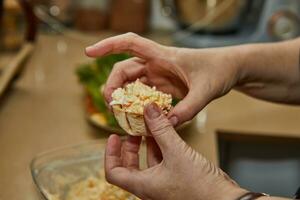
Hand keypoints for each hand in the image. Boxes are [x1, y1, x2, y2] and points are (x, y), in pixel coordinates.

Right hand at [85, 33, 240, 125]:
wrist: (229, 69)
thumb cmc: (218, 71)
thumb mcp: (206, 90)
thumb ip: (188, 108)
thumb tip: (168, 124)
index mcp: (163, 56)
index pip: (130, 43)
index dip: (108, 45)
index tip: (89, 52)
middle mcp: (156, 64)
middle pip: (124, 71)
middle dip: (113, 87)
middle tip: (112, 106)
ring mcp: (158, 76)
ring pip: (131, 85)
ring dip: (123, 99)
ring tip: (121, 116)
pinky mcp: (163, 88)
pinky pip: (143, 97)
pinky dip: (137, 107)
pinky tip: (138, 119)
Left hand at [105, 103, 246, 199]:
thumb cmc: (200, 186)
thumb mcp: (177, 152)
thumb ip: (161, 129)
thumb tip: (149, 109)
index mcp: (143, 185)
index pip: (113, 172)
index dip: (110, 154)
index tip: (113, 137)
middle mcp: (150, 187)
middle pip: (129, 166)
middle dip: (130, 146)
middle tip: (134, 130)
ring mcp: (163, 184)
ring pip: (148, 162)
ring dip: (148, 144)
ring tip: (151, 126)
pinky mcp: (175, 179)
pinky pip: (162, 162)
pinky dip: (162, 148)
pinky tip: (167, 134)